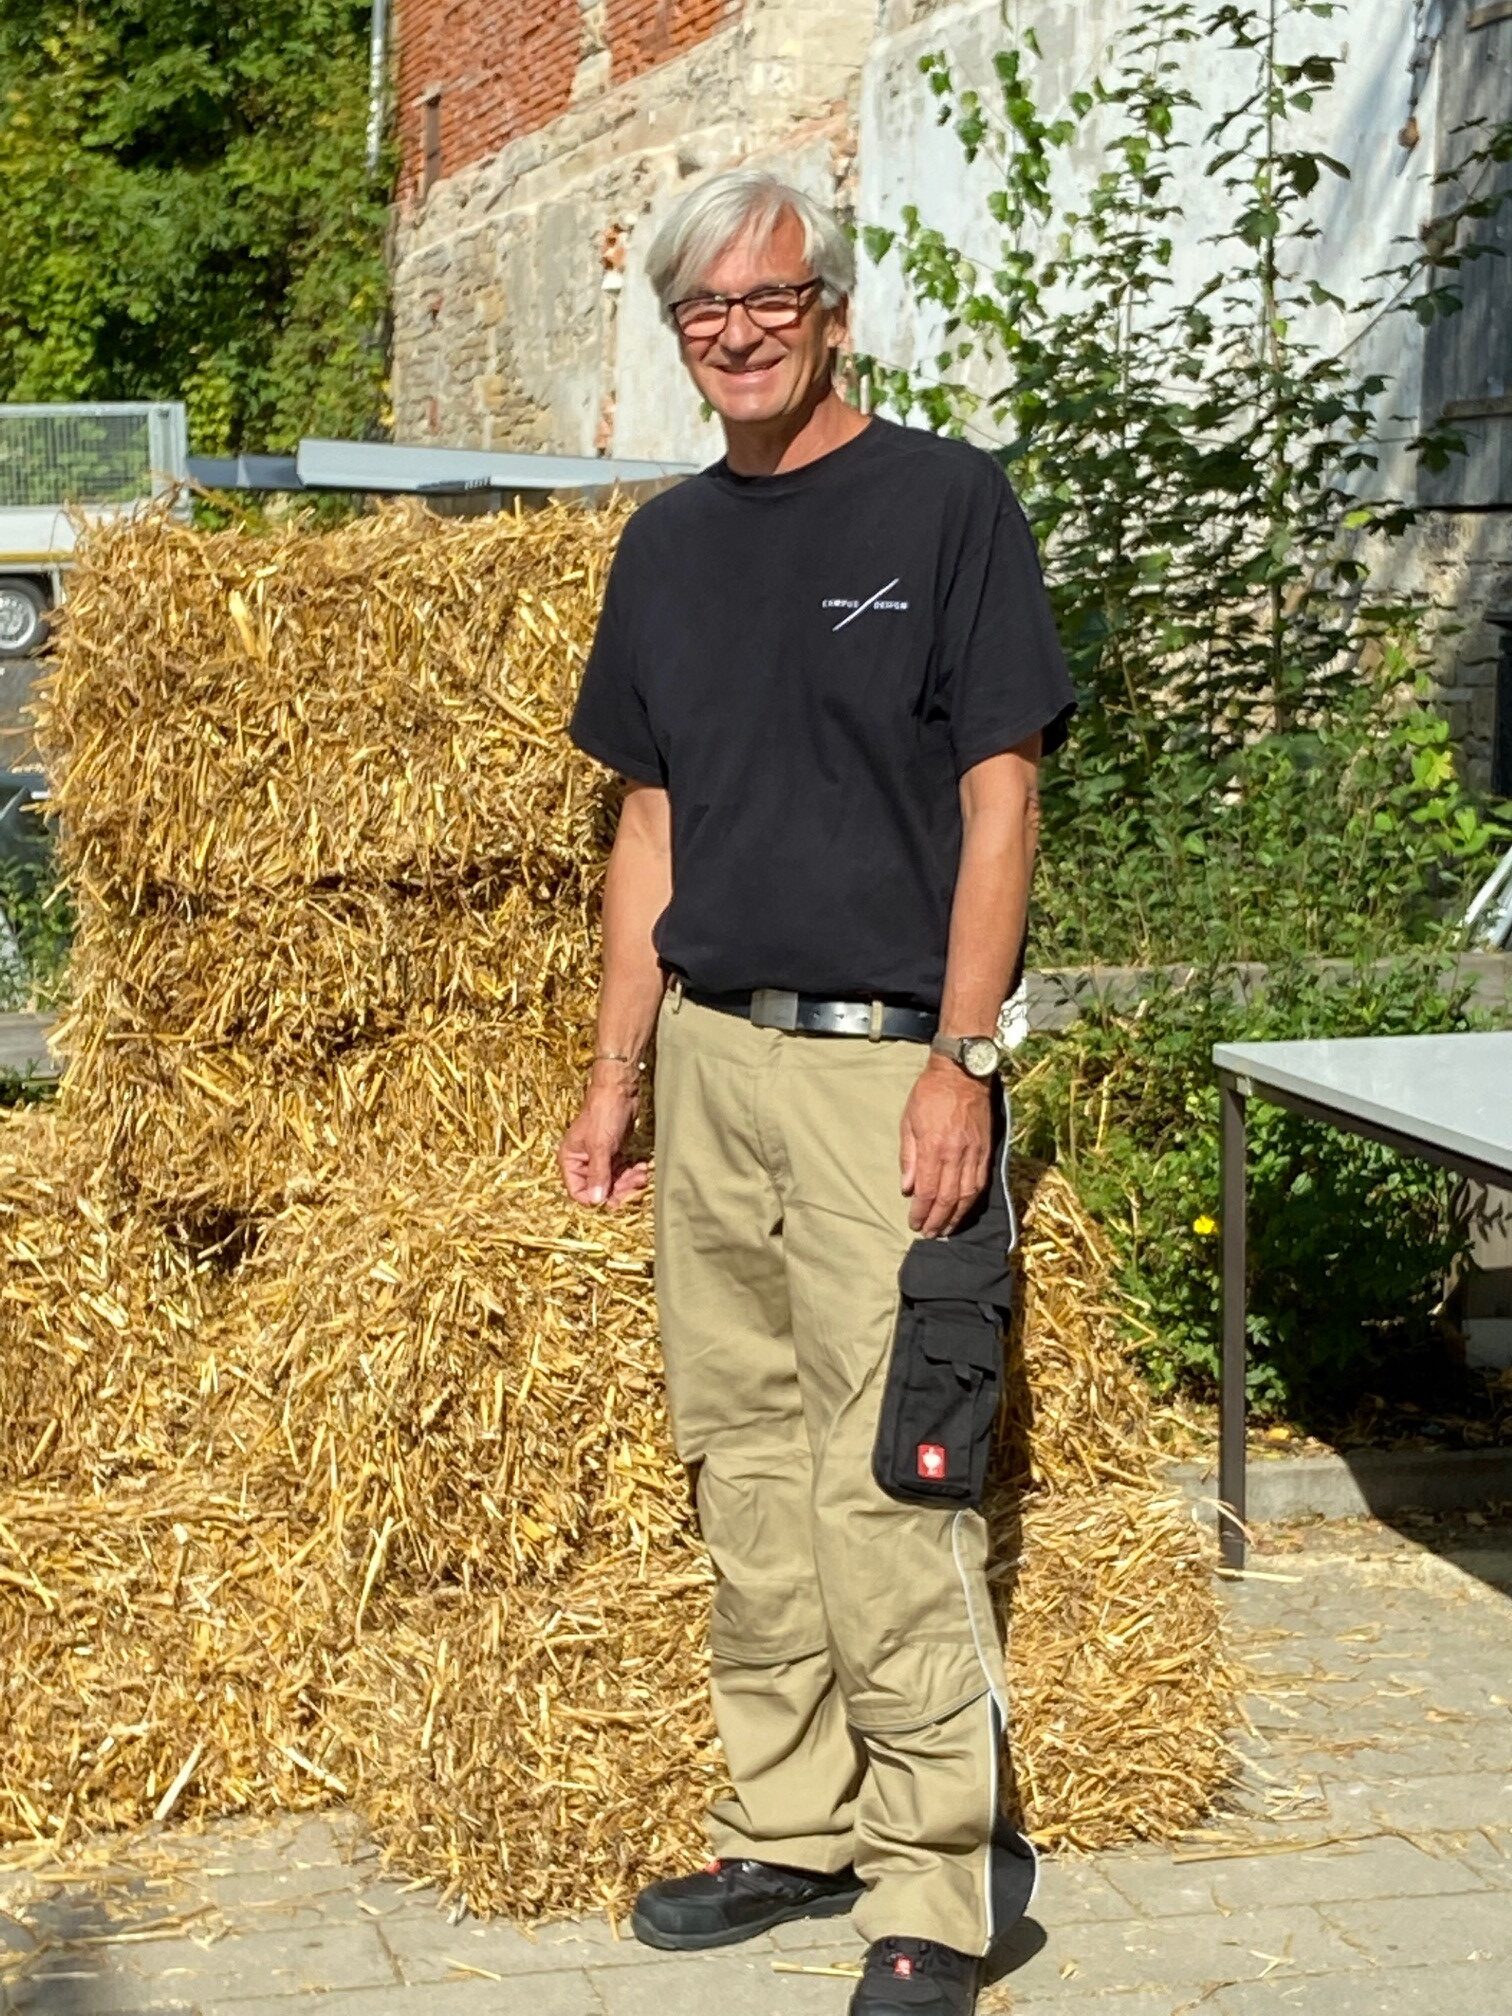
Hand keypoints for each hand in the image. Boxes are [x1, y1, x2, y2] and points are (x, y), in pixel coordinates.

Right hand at [557, 1067, 649, 1208]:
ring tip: (641, 1174)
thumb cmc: (604, 1114)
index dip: (595, 1198)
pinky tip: (642, 1167)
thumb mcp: (600, 1146)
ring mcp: (599, 1157)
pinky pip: (621, 1170)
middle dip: (617, 1189)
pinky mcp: (614, 1152)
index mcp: (571, 1160)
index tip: (613, 1199)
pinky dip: (631, 1172)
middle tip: (634, 1184)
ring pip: (612, 1181)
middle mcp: (582, 1161)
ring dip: (627, 1181)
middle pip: (598, 1188)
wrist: (620, 1090)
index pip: (578, 1191)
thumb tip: (597, 1201)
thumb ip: (598, 1174)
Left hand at [900, 1056, 992, 1237]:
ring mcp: (974, 1153)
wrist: (963, 1073)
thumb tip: (907, 1188)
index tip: (914, 1224)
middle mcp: (956, 1154)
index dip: (920, 1211)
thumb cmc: (930, 1094)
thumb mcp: (909, 1121)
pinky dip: (972, 1201)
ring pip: (967, 1194)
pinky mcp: (986, 1150)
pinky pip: (981, 1182)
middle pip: (948, 1197)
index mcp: (934, 1147)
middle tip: (929, 1234)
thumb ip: (908, 1156)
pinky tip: (964, 1209)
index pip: (927, 1190)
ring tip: (946, 1229)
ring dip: (956, 1216)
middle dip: (937, 1220)